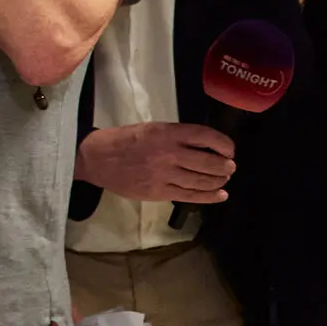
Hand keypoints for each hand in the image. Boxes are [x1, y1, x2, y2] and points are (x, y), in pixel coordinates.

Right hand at [76, 123, 234, 202]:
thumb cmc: (124, 140)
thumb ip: (177, 137)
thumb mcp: (151, 129)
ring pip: (203, 181)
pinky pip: (191, 196)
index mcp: (166, 133)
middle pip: (209, 162)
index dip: (224, 144)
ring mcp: (164, 175)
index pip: (206, 137)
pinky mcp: (160, 192)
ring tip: (223, 179)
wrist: (97, 158)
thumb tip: (205, 146)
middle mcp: (169, 154)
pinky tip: (220, 195)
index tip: (229, 149)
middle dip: (225, 166)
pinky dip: (209, 197)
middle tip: (229, 167)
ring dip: (219, 181)